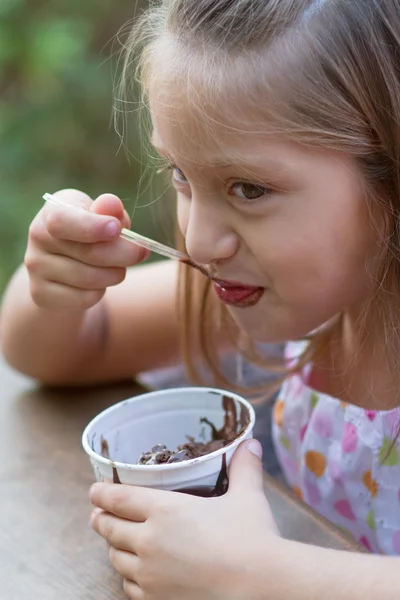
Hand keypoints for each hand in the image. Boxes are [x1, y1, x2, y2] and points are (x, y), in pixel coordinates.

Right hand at [25, 189, 148, 310]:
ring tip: (118, 268)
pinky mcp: (41, 293)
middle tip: (140, 252)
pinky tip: (98, 284)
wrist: (63, 266)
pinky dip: (100, 292)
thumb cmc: (92, 234)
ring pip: (90, 278)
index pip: (64, 220)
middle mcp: (38, 237)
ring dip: (115, 274)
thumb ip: (110, 211)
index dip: (93, 227)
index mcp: (53, 210)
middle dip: (124, 254)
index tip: (117, 229)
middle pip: (89, 252)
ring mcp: (36, 267)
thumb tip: (111, 204)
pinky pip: (84, 298)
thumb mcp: (103, 217)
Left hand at [90, 440, 279, 599]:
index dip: (102, 493)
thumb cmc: (252, 539)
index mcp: (165, 510)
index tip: (94, 490)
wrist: (261, 586)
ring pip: (116, 558)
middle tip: (97, 514)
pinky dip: (128, 577)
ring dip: (113, 547)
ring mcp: (150, 575)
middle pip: (110, 528)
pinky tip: (134, 574)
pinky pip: (129, 588)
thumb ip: (244, 467)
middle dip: (101, 519)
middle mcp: (150, 541)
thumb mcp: (247, 495)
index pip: (120, 498)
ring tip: (114, 541)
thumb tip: (251, 443)